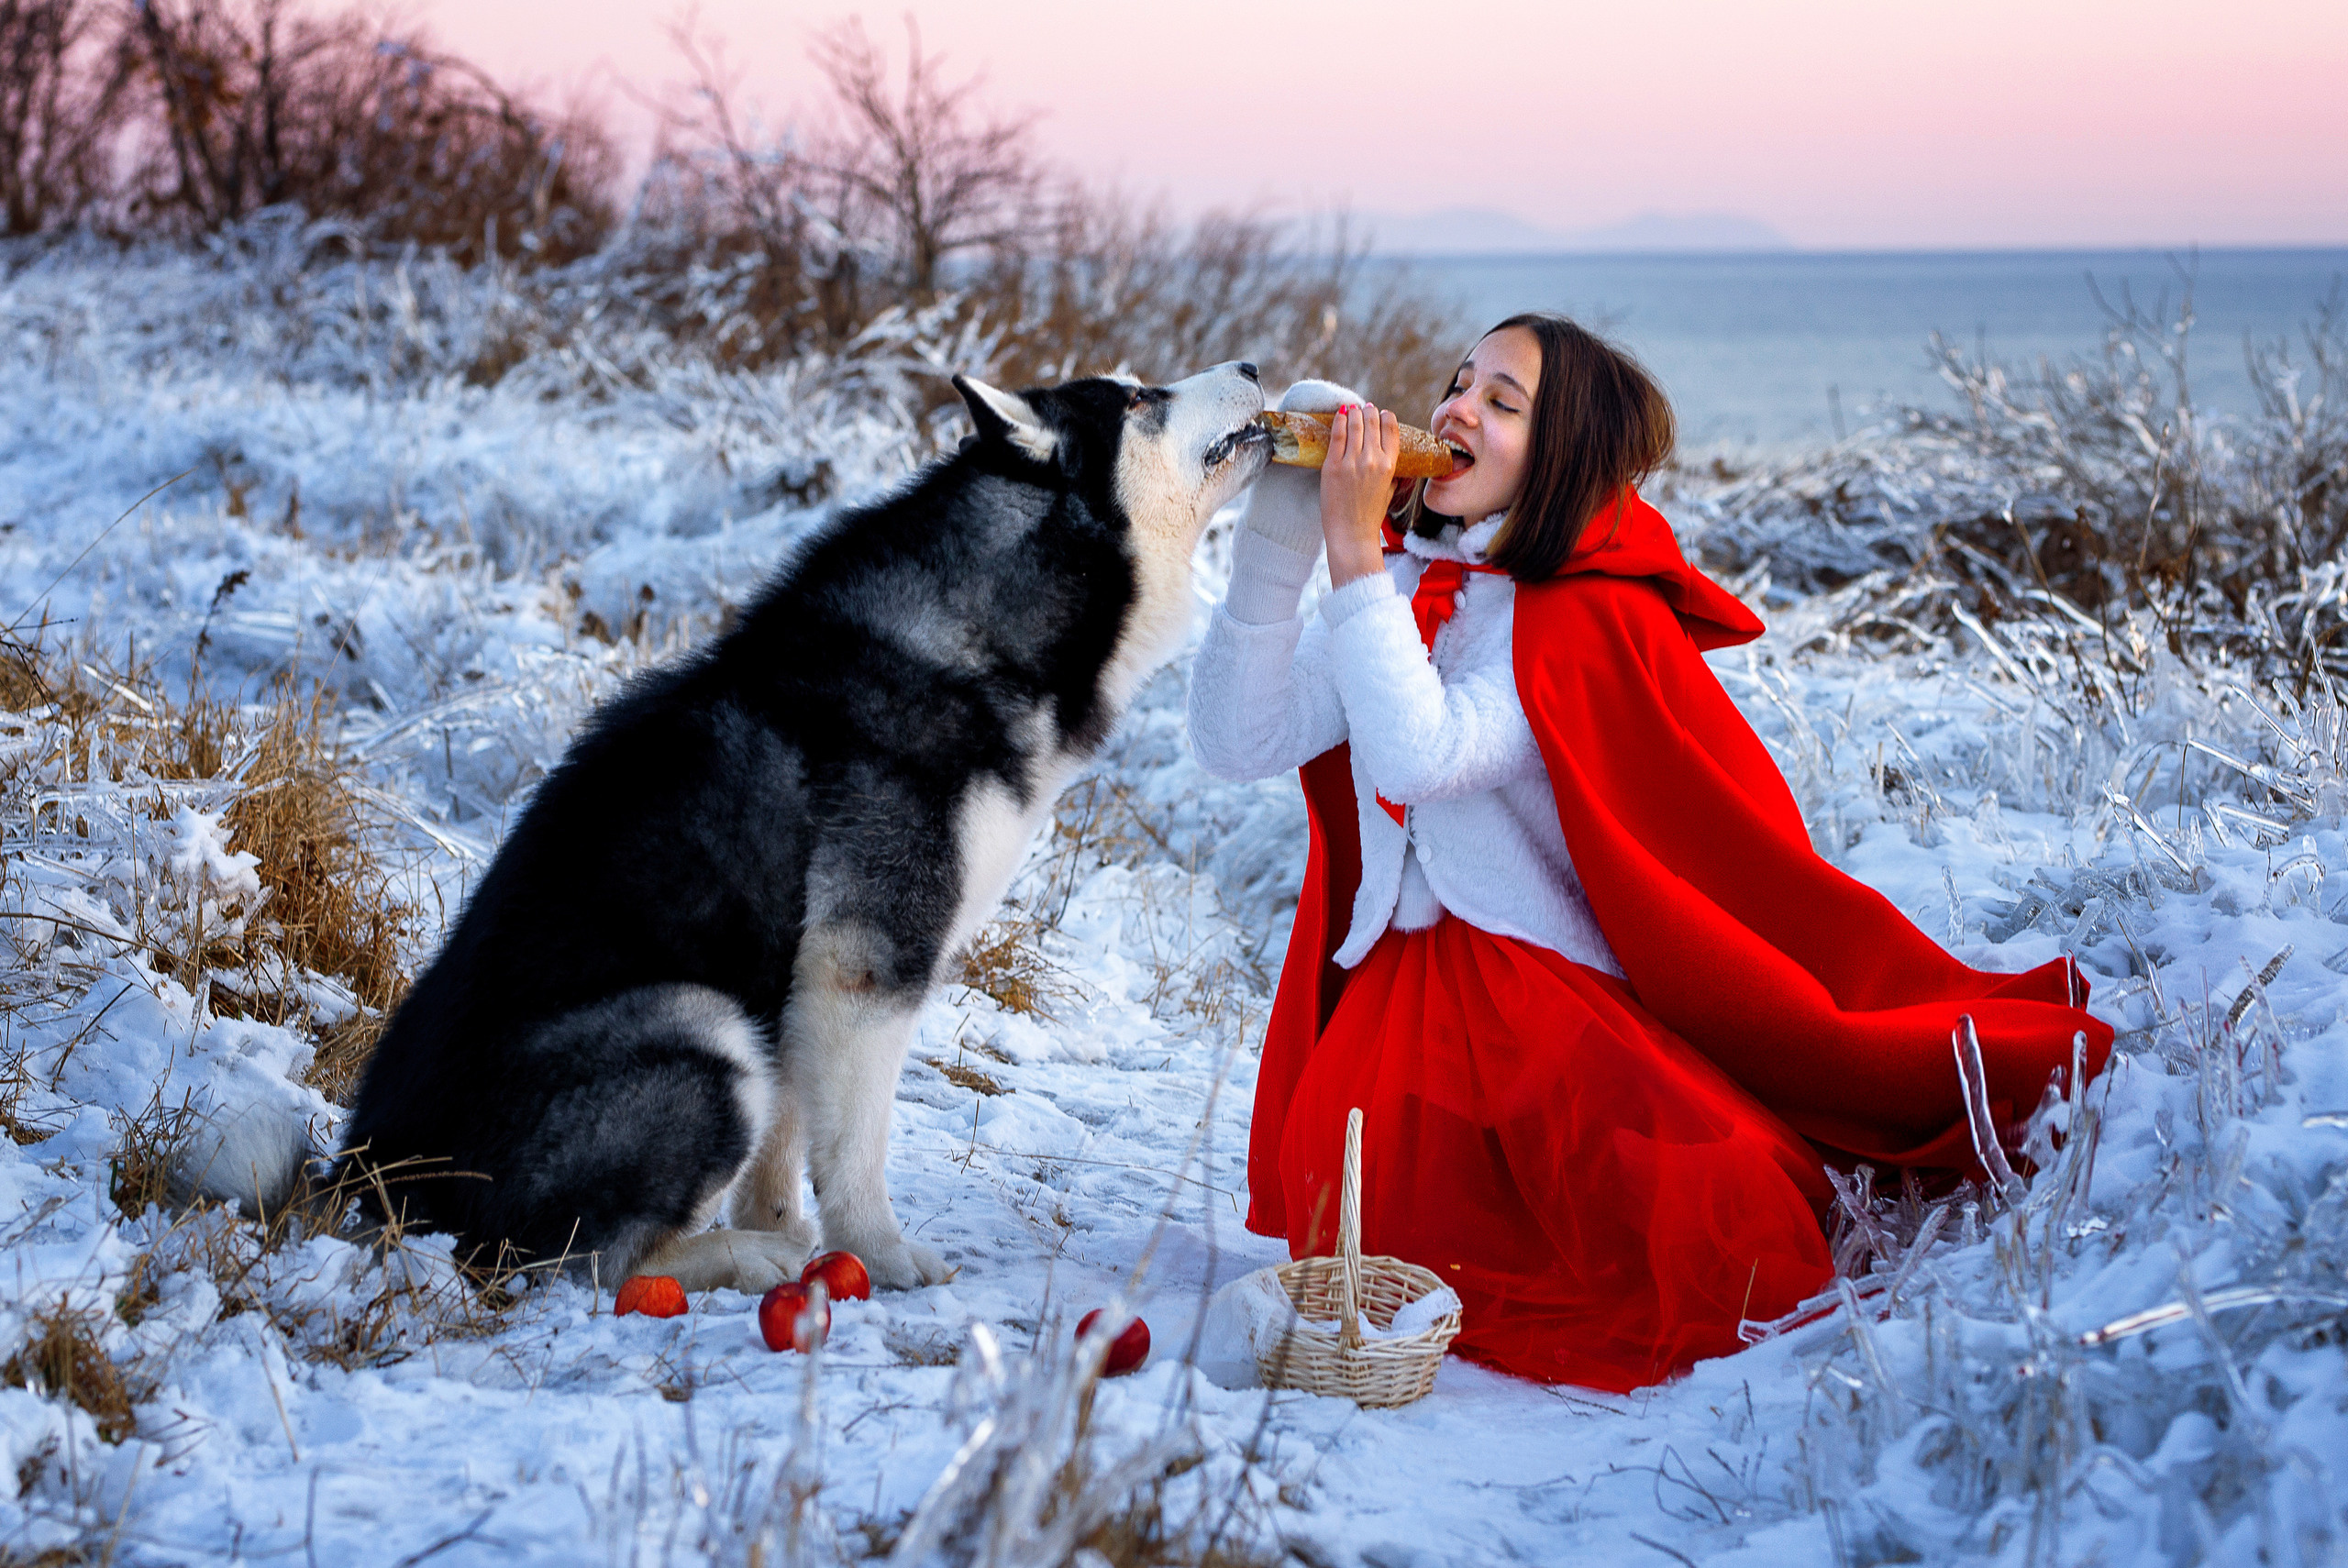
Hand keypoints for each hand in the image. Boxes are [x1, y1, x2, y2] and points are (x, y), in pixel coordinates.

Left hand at [1321, 403, 1400, 587]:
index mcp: (1390, 465)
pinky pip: (1337, 435)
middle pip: (1372, 422)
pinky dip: (1339, 420)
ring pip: (1354, 425)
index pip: (1391, 429)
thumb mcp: (1390, 491)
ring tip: (1352, 409)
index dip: (1386, 417)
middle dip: (1369, 412)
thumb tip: (1392, 460)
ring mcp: (1352, 462)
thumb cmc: (1371, 515)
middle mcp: (1373, 460)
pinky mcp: (1332, 466)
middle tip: (1365, 409)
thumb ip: (1393, 473)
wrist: (1352, 534)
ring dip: (1354, 412)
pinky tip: (1340, 413)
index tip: (1381, 414)